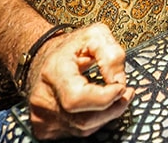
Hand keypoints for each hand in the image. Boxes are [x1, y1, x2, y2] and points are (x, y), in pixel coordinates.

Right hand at [26, 23, 134, 139]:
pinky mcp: (44, 128)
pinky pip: (76, 133)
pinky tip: (98, 106)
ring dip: (106, 115)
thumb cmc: (71, 47)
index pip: (77, 97)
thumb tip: (119, 81)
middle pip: (83, 119)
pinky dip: (94, 121)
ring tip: (116, 97)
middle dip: (112, 108)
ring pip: (82, 129)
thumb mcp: (96, 35)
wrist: (41, 58)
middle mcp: (42, 98)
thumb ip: (112, 55)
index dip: (104, 97)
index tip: (121, 87)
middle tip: (126, 93)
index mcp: (53, 71)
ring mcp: (41, 116)